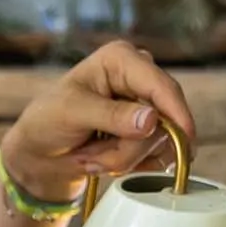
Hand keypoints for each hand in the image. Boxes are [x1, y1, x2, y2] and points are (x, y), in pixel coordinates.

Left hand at [0, 40, 197, 202]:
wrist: (40, 150)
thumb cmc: (47, 120)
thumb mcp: (72, 113)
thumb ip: (111, 116)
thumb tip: (151, 120)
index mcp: (122, 60)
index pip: (161, 86)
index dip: (176, 113)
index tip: (185, 140)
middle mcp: (140, 79)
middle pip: (165, 120)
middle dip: (129, 147)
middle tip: (92, 156)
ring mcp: (146, 107)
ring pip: (160, 144)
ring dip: (123, 159)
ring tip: (91, 156)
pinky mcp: (149, 132)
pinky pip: (157, 157)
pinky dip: (130, 166)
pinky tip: (104, 160)